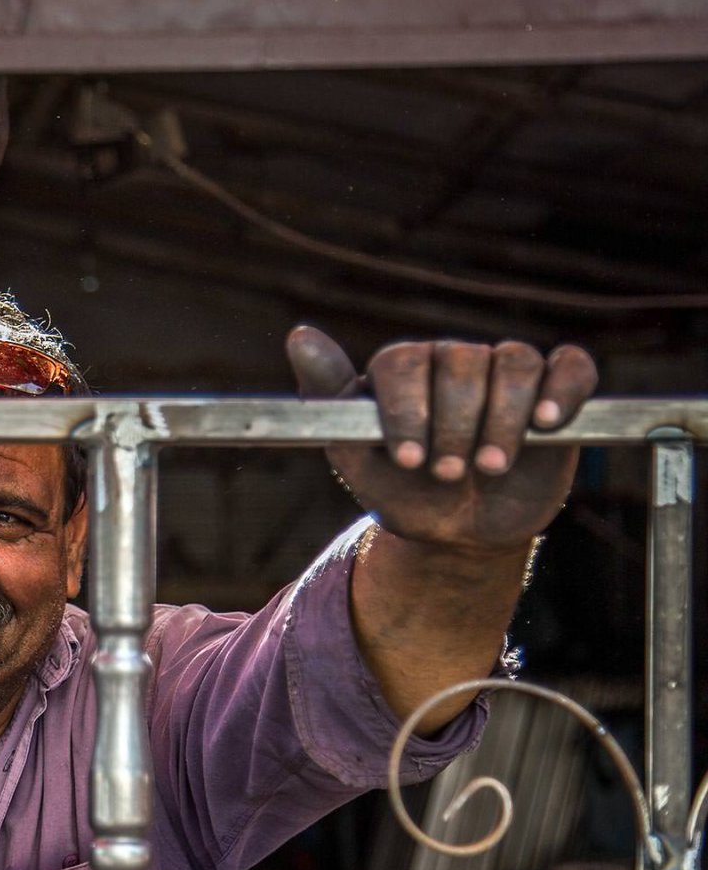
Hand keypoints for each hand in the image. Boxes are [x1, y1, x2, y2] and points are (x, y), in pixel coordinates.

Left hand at [286, 326, 597, 554]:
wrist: (456, 534)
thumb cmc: (400, 489)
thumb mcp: (353, 454)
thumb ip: (327, 396)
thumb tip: (299, 335)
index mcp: (401, 369)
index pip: (403, 362)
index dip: (406, 410)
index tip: (407, 460)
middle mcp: (453, 360)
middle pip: (461, 363)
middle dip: (455, 426)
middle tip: (448, 474)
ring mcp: (506, 372)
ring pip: (514, 363)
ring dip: (502, 420)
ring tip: (489, 468)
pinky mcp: (555, 391)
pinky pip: (570, 367)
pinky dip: (562, 390)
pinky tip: (546, 424)